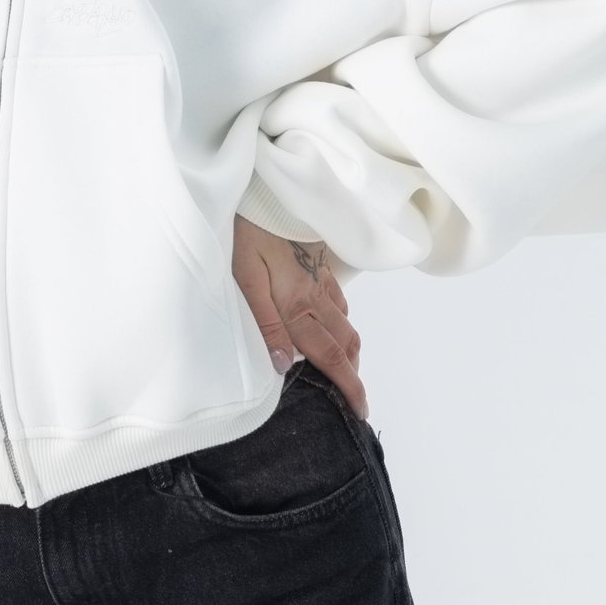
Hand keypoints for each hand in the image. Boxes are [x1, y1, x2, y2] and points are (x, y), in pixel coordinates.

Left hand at [231, 214, 367, 420]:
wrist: (269, 194)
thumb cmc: (250, 235)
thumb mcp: (246, 279)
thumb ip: (265, 322)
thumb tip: (282, 365)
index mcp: (298, 307)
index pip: (329, 356)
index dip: (347, 385)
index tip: (360, 410)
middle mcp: (316, 298)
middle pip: (344, 345)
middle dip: (353, 376)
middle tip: (356, 402)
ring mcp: (321, 281)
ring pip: (345, 325)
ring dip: (350, 353)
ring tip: (346, 373)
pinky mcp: (320, 266)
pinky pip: (339, 303)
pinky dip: (342, 324)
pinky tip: (333, 329)